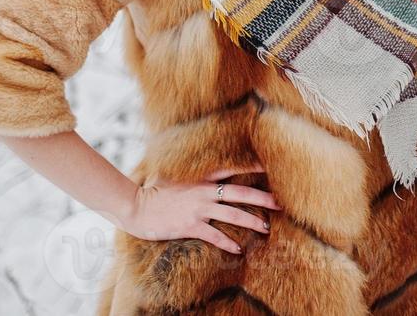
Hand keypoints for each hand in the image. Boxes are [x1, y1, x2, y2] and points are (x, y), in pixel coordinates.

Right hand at [117, 163, 281, 253]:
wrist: (136, 207)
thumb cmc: (153, 191)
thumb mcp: (172, 175)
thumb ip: (189, 173)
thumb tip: (198, 169)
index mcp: (200, 178)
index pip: (232, 170)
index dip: (252, 168)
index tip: (270, 168)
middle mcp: (203, 191)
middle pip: (240, 193)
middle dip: (262, 198)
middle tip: (280, 203)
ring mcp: (198, 209)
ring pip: (232, 214)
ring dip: (251, 222)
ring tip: (266, 228)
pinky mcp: (191, 225)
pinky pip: (214, 236)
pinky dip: (228, 243)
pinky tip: (238, 249)